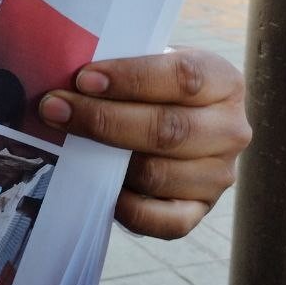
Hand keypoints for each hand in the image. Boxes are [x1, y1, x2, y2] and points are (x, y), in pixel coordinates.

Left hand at [39, 48, 249, 238]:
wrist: (170, 119)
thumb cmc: (151, 86)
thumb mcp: (148, 62)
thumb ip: (119, 67)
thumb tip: (64, 77)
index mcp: (223, 81)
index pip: (183, 76)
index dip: (130, 78)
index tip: (83, 78)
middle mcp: (230, 130)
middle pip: (168, 129)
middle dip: (102, 119)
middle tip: (55, 108)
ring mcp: (219, 174)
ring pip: (158, 174)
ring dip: (106, 163)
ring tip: (69, 146)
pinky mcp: (201, 210)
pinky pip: (167, 222)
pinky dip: (130, 209)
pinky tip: (103, 188)